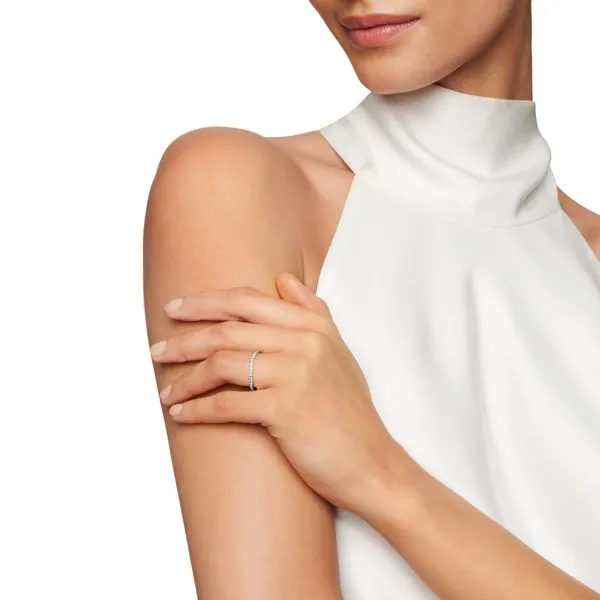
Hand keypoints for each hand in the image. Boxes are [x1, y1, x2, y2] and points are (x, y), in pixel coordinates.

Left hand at [150, 272, 406, 511]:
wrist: (372, 462)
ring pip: (222, 363)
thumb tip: (284, 279)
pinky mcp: (286, 409)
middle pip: (228, 330)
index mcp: (314, 326)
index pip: (247, 301)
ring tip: (166, 390)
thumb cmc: (350, 411)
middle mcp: (305, 343)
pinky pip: (226, 403)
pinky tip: (181, 413)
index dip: (205, 302)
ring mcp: (296, 374)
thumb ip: (313, 311)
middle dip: (185, 339)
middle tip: (157, 349)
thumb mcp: (338, 352)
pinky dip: (197, 408)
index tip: (175, 309)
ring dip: (186, 377)